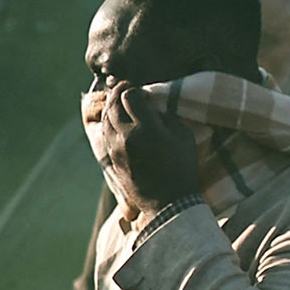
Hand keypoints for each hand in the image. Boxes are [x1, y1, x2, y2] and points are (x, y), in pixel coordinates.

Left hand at [102, 86, 201, 207]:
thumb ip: (166, 118)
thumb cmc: (182, 167)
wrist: (167, 202)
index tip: (143, 91)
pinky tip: (117, 121)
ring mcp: (115, 148)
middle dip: (119, 92)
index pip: (130, 96)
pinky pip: (105, 133)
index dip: (134, 88)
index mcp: (147, 129)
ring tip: (120, 102)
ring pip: (105, 118)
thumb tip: (152, 107)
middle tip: (126, 87)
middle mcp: (126, 136)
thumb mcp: (184, 138)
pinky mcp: (110, 158)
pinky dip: (109, 122)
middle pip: (113, 104)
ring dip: (112, 106)